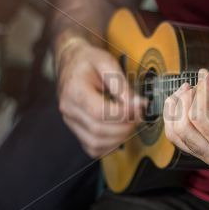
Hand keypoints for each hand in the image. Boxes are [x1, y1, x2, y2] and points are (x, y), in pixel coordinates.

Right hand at [56, 38, 146, 157]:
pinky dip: (110, 146)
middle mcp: (69, 109)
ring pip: (95, 144)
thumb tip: (138, 104)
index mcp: (74, 90)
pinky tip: (120, 132)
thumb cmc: (88, 61)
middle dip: (125, 127)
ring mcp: (70, 122)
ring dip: (119, 138)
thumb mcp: (106, 62)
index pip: (99, 112)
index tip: (140, 106)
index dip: (123, 114)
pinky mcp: (76, 130)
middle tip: (140, 115)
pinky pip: (93, 148)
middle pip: (98, 131)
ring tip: (132, 122)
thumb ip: (122, 85)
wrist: (72, 61)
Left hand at [163, 69, 208, 182]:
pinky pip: (178, 138)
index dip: (201, 91)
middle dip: (183, 100)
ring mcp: (206, 157)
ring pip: (175, 134)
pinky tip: (180, 104)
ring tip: (184, 91)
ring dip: (174, 109)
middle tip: (193, 84)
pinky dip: (174, 119)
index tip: (205, 74)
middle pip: (182, 126)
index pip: (201, 117)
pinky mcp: (202, 154)